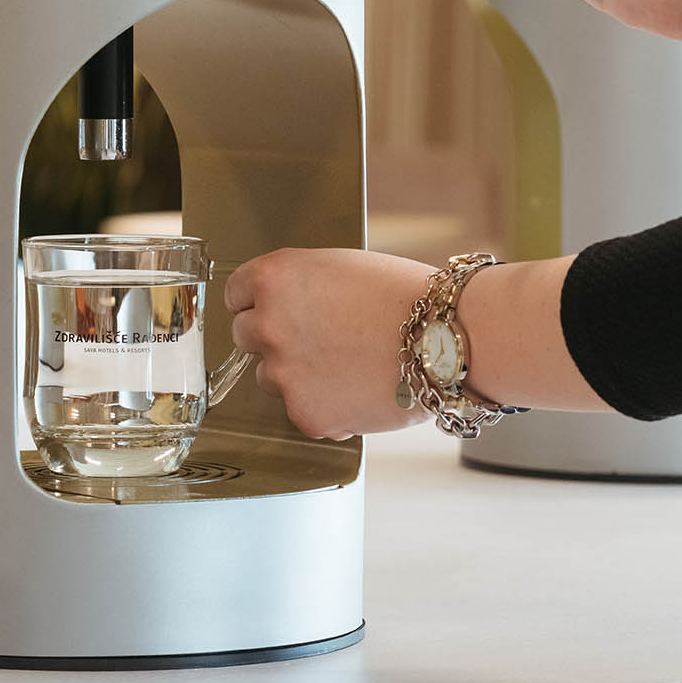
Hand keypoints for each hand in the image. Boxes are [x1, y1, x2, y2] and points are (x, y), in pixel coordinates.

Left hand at [224, 248, 434, 438]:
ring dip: (297, 375)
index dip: (258, 302)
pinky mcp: (306, 413)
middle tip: (317, 339)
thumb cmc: (405, 296)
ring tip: (347, 365)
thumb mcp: (339, 268)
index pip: (236, 294)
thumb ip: (300, 288)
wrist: (445, 338)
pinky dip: (324, 404)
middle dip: (274, 338)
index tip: (273, 310)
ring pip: (271, 378)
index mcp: (275, 279)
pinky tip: (358, 388)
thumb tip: (285, 309)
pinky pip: (302, 410)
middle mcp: (269, 325)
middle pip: (245, 337)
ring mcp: (284, 374)